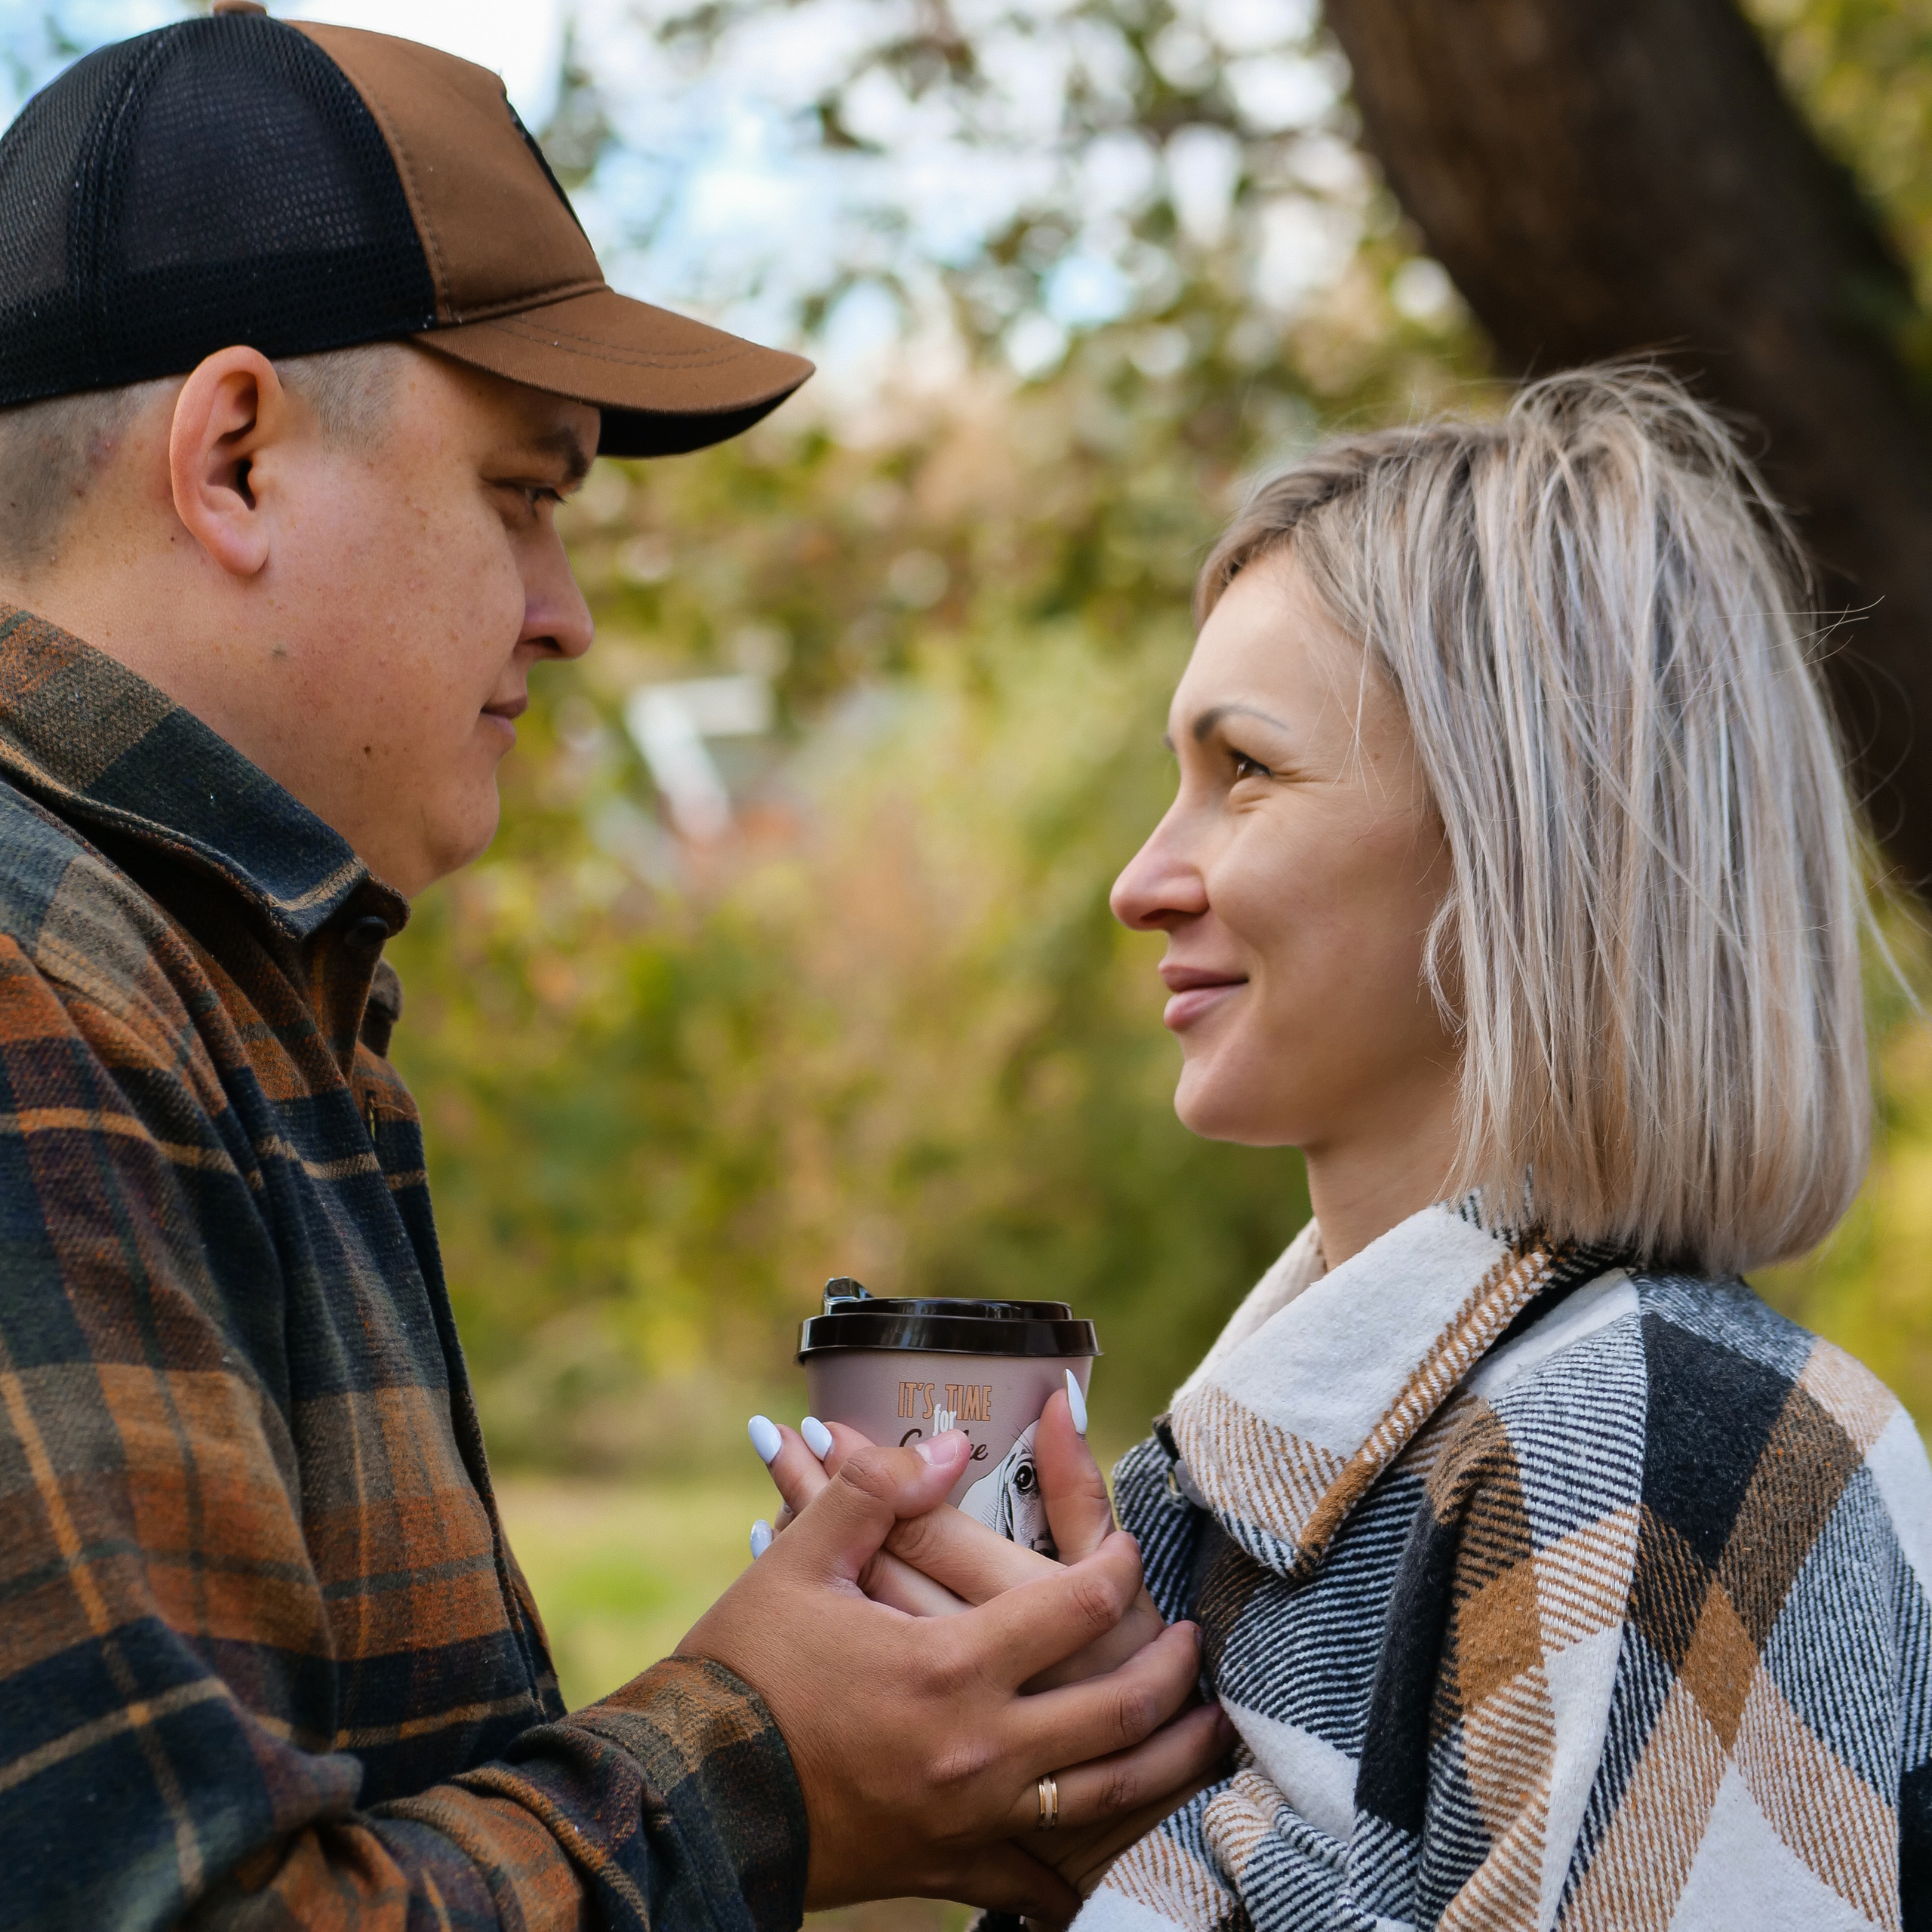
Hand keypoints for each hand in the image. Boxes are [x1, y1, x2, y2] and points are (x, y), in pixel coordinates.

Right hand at [681, 1430, 1228, 1918]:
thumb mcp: (802, 1560)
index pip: (1076, 1606)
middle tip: (1197, 1645)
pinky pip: (1036, 1881)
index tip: (1132, 1553)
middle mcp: (978, 1747)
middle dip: (1171, 1673)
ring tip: (1206, 1733)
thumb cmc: (741, 1670)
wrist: (689, 1799)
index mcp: (950, 1664)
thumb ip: (879, 1489)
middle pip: (1117, 1710)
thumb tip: (950, 1442)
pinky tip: (1110, 1857)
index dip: (1119, 1569)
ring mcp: (969, 1817)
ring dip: (1167, 1763)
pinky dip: (1080, 1871)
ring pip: (1105, 1797)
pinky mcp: (946, 1867)